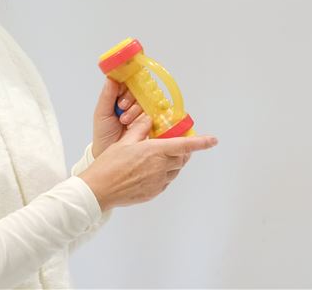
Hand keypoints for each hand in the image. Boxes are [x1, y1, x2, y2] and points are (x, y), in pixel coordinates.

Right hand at [79, 114, 217, 210]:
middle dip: (183, 151)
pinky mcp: (153, 192)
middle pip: (182, 158)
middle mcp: (160, 167)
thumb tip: (149, 120)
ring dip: (173, 163)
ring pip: (175, 170)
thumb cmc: (109, 164)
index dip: (201, 143)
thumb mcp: (124, 142)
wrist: (98, 190)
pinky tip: (151, 171)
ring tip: (159, 158)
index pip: (185, 146)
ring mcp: (158, 181)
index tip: (213, 140)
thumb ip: (140, 129)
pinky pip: (166, 181)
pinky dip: (164, 174)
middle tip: (177, 145)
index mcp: (155, 151)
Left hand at [92, 79, 144, 158]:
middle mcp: (132, 100)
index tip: (120, 95)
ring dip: (135, 110)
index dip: (125, 86)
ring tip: (125, 121)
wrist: (111, 152)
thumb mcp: (102, 113)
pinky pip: (154, 111)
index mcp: (119, 95)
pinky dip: (146, 116)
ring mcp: (142, 109)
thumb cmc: (104, 133)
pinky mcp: (151, 118)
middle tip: (121, 108)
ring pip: (146, 100)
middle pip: (138, 89)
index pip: (127, 81)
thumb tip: (111, 77)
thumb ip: (107, 95)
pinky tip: (139, 123)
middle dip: (130, 99)